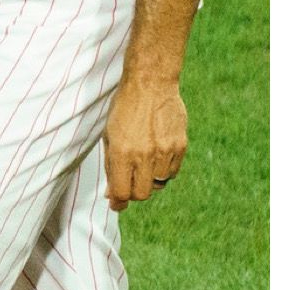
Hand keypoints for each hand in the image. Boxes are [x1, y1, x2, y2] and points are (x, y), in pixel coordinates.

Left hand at [103, 75, 187, 210]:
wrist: (150, 85)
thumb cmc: (124, 109)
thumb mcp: (109, 135)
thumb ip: (111, 165)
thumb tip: (112, 194)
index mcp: (122, 152)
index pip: (122, 192)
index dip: (118, 202)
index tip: (116, 204)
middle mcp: (144, 155)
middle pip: (141, 194)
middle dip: (133, 193)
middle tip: (129, 184)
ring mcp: (165, 151)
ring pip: (158, 184)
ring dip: (149, 180)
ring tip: (142, 163)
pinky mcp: (180, 146)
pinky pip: (172, 172)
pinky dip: (163, 170)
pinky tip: (156, 156)